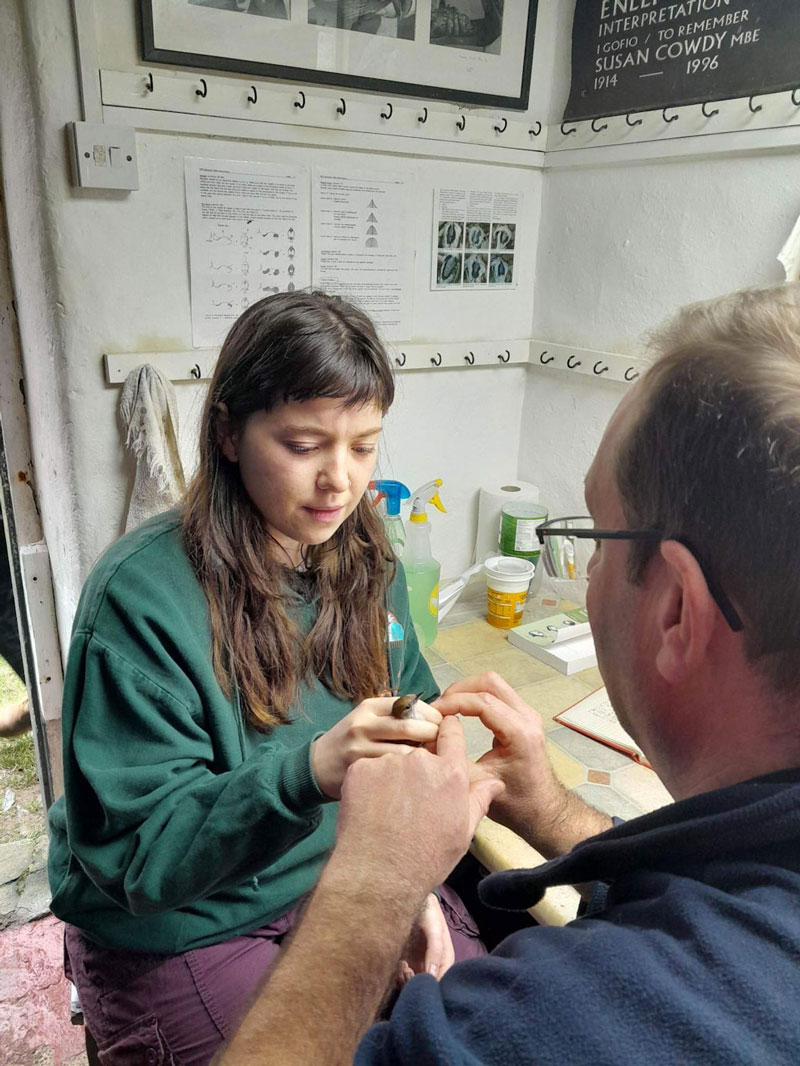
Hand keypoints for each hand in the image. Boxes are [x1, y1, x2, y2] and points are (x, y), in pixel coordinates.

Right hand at [311, 696, 440, 799]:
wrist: (317, 766)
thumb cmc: (353, 741)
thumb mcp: (369, 720)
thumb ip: (397, 717)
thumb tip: (439, 718)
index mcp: (370, 706)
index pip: (411, 703)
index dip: (432, 715)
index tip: (443, 725)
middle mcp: (363, 723)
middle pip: (410, 726)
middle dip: (432, 736)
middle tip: (443, 746)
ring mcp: (360, 747)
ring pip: (405, 752)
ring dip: (424, 758)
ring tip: (433, 764)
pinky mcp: (360, 771)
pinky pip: (394, 772)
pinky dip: (410, 774)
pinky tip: (416, 778)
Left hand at [332, 717, 504, 905]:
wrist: (379, 875)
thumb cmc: (425, 859)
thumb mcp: (462, 833)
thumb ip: (478, 800)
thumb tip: (495, 783)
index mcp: (450, 772)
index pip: (451, 731)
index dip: (446, 734)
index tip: (440, 741)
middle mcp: (420, 760)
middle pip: (420, 749)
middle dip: (417, 766)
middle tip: (410, 798)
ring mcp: (387, 762)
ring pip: (391, 759)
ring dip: (391, 776)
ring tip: (387, 809)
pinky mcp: (359, 769)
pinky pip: (366, 769)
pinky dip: (367, 783)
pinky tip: (369, 808)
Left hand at [398, 893, 454, 983]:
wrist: (417, 903)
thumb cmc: (430, 915)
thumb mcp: (435, 931)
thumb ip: (435, 952)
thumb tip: (432, 975)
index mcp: (445, 963)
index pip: (440, 985)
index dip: (429, 985)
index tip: (417, 975)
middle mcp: (433, 969)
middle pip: (426, 988)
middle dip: (415, 983)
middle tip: (407, 969)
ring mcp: (420, 967)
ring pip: (413, 986)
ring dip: (406, 980)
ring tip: (404, 964)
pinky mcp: (409, 965)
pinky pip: (404, 980)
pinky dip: (400, 977)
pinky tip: (401, 963)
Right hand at [435, 674, 610, 857]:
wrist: (542, 810)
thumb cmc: (516, 803)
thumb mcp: (478, 785)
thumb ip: (453, 759)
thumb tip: (427, 740)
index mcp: (520, 733)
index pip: (483, 702)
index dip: (454, 702)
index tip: (433, 712)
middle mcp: (528, 718)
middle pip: (490, 683)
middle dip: (460, 690)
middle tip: (439, 706)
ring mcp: (527, 715)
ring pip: (494, 685)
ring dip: (467, 691)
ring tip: (446, 707)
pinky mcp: (522, 717)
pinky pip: (497, 695)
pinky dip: (476, 697)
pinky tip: (460, 711)